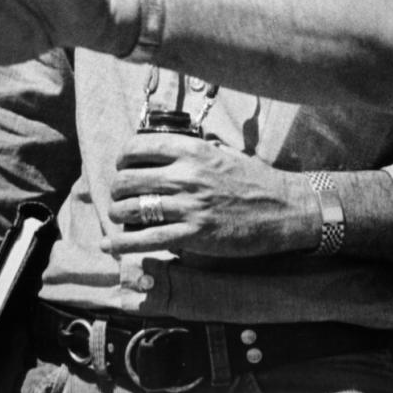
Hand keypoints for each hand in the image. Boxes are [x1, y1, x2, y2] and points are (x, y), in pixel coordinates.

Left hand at [104, 133, 320, 256]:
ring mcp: (189, 206)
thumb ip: (190, 151)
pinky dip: (121, 243)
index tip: (123, 165)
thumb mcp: (220, 152)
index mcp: (192, 150)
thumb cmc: (253, 179)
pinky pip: (146, 239)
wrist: (283, 208)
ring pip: (131, 209)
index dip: (123, 157)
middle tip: (120, 194)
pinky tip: (109, 245)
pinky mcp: (193, 235)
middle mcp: (186, 175)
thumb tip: (161, 151)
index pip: (139, 147)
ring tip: (118, 216)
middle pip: (128, 179)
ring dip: (117, 213)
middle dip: (117, 188)